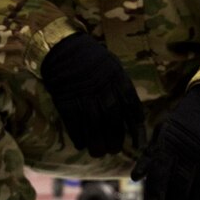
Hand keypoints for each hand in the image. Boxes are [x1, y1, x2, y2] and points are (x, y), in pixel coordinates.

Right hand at [40, 33, 144, 157]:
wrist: (62, 46)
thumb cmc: (90, 57)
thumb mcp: (112, 65)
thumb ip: (120, 86)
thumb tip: (129, 110)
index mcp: (118, 78)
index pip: (131, 107)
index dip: (136, 128)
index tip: (138, 143)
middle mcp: (103, 89)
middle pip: (113, 120)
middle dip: (115, 139)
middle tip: (114, 150)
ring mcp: (84, 95)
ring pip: (94, 125)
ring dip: (97, 143)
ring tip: (98, 153)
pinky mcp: (66, 99)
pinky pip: (74, 122)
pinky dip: (78, 135)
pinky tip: (81, 144)